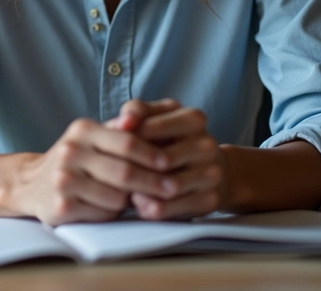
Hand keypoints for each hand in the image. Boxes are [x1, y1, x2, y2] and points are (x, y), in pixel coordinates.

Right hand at [10, 117, 172, 225]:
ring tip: (133, 197)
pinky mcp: (60, 207)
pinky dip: (113, 213)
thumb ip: (120, 129)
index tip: (170, 162)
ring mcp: (63, 180)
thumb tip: (150, 118)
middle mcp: (70, 151)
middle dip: (153, 181)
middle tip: (172, 188)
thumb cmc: (74, 158)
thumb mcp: (92, 136)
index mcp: (83, 130)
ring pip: (116, 196)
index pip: (127, 141)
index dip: (152, 153)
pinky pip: (102, 214)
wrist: (30, 183)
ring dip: (131, 200)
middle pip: (124, 171)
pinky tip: (110, 207)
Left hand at [108, 99, 224, 220]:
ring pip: (170, 186)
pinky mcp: (210, 199)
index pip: (153, 126)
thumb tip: (121, 123)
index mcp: (193, 118)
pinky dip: (152, 207)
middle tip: (112, 174)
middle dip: (135, 167)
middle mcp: (207, 144)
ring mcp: (211, 172)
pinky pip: (176, 207)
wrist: (208, 168)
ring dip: (143, 190)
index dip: (127, 137)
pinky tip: (139, 203)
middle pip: (163, 159)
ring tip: (123, 190)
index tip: (108, 147)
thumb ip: (137, 113)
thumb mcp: (156, 118)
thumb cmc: (171, 140)